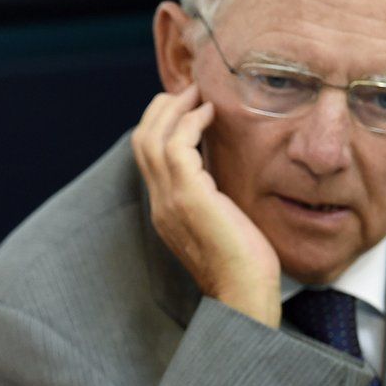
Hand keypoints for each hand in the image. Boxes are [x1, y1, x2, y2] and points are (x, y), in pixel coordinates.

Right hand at [131, 86, 281, 326]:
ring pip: (152, 137)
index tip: (187, 107)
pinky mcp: (189, 196)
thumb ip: (212, 196)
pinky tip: (211, 114)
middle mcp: (159, 202)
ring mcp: (170, 199)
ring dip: (175, 109)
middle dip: (161, 109)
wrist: (244, 294)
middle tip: (189, 91)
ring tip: (198, 94)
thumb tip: (222, 167)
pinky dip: (191, 122)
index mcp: (164, 210)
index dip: (161, 125)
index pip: (146, 156)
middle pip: (141, 141)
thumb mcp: (221, 222)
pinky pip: (177, 145)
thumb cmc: (243, 265)